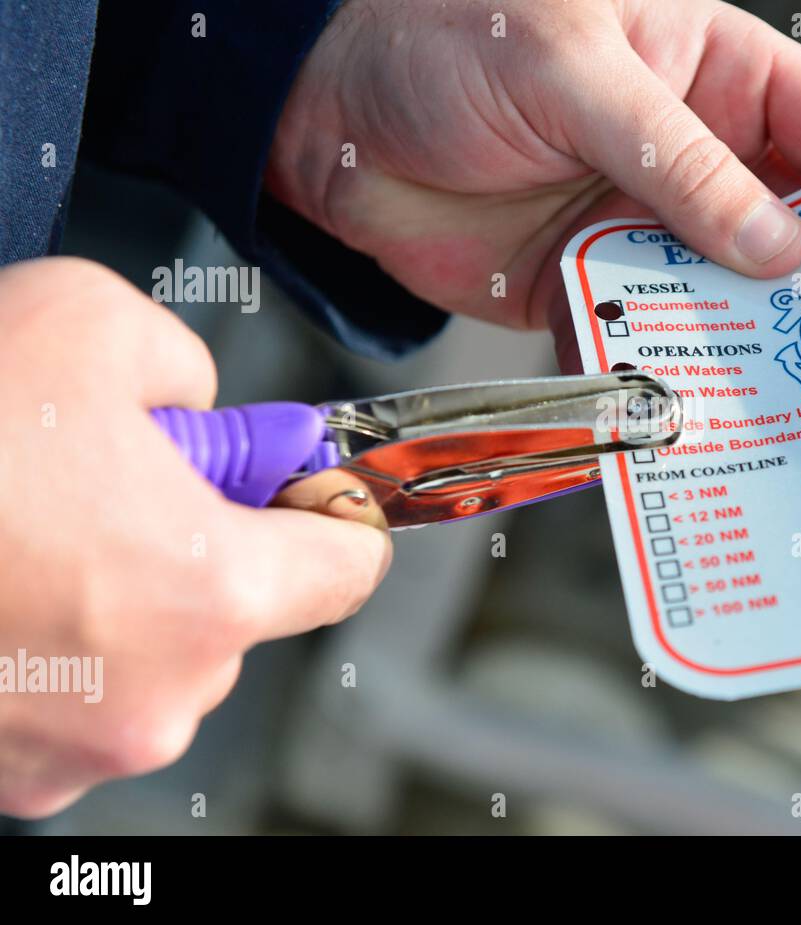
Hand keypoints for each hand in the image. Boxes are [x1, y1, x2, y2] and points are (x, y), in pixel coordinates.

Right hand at [0, 258, 391, 816]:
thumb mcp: (95, 323)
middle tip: (115, 484)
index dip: (331, 508)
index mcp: (213, 595)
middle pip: (238, 610)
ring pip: (145, 654)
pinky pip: (65, 693)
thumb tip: (197, 408)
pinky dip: (44, 641)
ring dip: (111, 594)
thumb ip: (188, 370)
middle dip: (195, 542)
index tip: (300, 483)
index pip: (349, 565)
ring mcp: (70, 748)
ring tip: (24, 531)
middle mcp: (157, 697)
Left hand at [266, 0, 800, 365]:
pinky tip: (684, 404)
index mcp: (711, 74)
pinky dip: (661, 370)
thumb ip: (682, 163)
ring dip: (746, 343)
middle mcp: (689, 158)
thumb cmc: (442, 38)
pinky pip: (643, 335)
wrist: (325, 111)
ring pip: (721, 296)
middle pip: (788, 230)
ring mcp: (639, 227)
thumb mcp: (575, 76)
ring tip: (786, 397)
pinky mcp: (584, 285)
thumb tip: (779, 245)